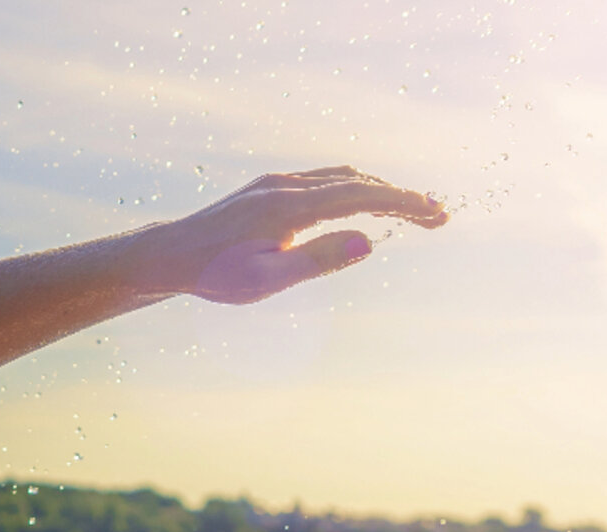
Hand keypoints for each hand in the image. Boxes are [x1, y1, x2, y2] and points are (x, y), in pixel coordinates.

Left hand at [133, 166, 446, 303]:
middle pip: (357, 181)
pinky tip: (363, 203)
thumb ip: (319, 259)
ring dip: (379, 190)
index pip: (360, 196)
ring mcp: (274, 183)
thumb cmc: (215, 276)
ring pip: (340, 177)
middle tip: (439, 217)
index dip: (403, 203)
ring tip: (411, 210)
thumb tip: (369, 240)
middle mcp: (285, 185)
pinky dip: (353, 188)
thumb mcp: (268, 280)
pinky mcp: (266, 188)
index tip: (437, 214)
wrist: (167, 256)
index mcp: (290, 206)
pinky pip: (321, 180)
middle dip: (401, 197)